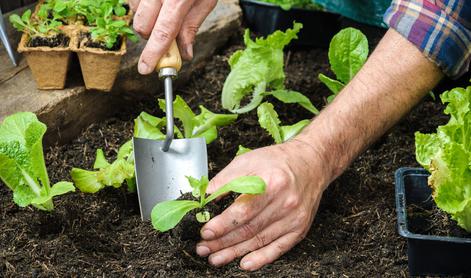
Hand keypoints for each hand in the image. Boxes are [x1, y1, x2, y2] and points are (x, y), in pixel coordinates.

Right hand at [129, 0, 216, 74]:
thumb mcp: (205, 0)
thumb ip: (192, 27)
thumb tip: (184, 54)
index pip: (163, 33)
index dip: (153, 54)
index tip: (146, 69)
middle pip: (142, 26)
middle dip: (150, 36)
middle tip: (165, 31)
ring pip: (135, 13)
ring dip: (146, 18)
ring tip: (163, 5)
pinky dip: (142, 4)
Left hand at [196, 139, 329, 270]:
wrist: (311, 163)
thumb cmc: (278, 161)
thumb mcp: (248, 160)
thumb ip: (225, 179)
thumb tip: (205, 196)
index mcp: (271, 183)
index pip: (243, 210)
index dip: (222, 225)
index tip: (206, 232)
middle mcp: (285, 203)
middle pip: (249, 229)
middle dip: (223, 242)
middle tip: (203, 248)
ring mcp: (294, 218)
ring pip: (260, 241)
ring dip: (235, 253)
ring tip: (216, 258)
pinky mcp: (300, 228)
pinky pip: (279, 248)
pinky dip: (261, 258)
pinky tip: (245, 264)